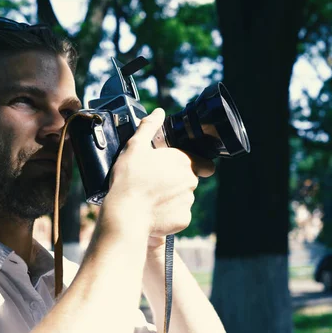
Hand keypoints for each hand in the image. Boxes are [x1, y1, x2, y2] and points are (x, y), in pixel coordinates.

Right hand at [102, 108, 214, 237]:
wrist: (125, 214)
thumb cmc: (130, 178)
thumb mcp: (135, 146)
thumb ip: (149, 127)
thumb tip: (159, 112)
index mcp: (183, 161)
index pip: (206, 164)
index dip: (197, 165)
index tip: (180, 167)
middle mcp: (191, 182)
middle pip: (190, 180)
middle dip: (176, 181)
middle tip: (154, 181)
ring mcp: (188, 202)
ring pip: (183, 198)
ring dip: (171, 197)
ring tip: (150, 197)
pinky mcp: (183, 220)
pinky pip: (178, 215)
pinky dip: (168, 214)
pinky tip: (152, 211)